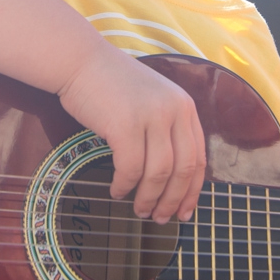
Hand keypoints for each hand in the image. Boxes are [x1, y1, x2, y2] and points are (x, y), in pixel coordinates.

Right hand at [56, 44, 205, 223]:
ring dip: (148, 198)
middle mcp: (174, 110)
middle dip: (172, 200)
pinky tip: (117, 190)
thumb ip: (166, 129)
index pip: (199, 158)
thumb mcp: (152, 100)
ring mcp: (150, 116)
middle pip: (183, 170)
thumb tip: (170, 178)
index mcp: (184, 106)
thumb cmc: (111, 85)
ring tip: (138, 210)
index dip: (192, 191)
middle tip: (160, 218)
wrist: (81, 61)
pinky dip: (124, 185)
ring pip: (159, 173)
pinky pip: (130, 169)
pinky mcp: (125, 125)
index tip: (184, 211)